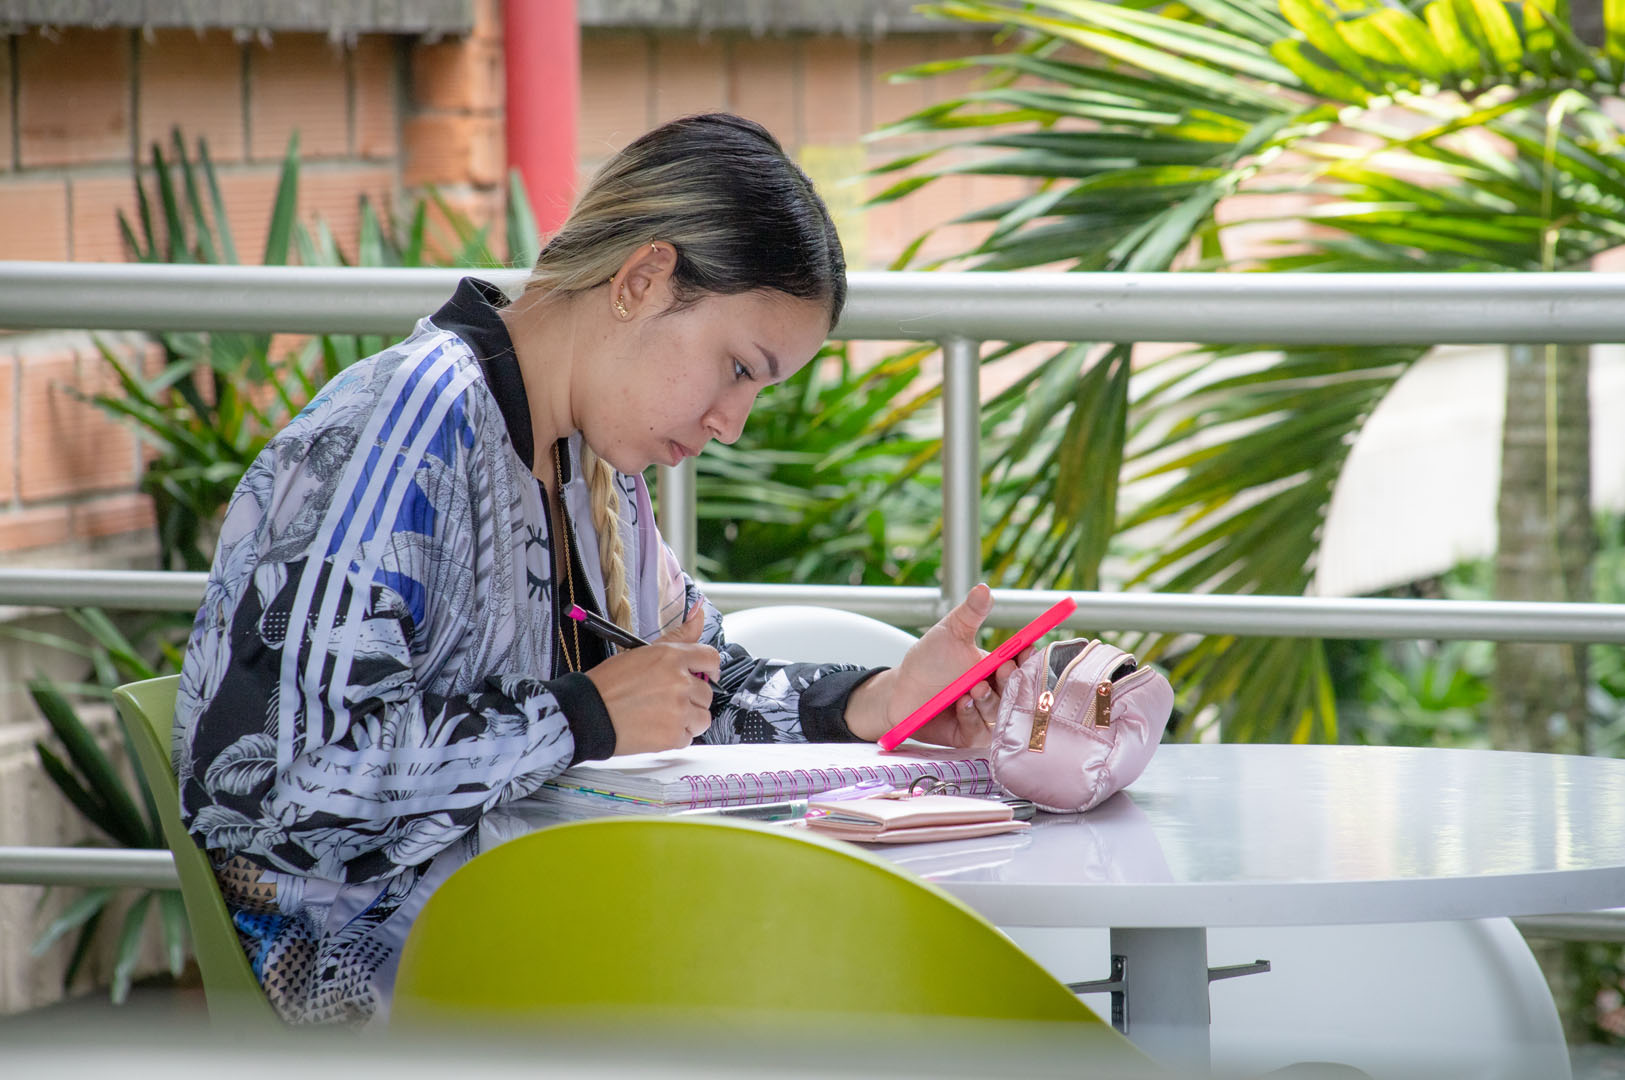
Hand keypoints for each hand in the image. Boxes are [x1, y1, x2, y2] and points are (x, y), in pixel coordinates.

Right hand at [585, 602, 717, 754]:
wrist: (587, 713)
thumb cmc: (608, 684)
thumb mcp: (642, 652)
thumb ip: (677, 637)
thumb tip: (699, 613)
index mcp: (672, 657)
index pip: (711, 658)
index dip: (708, 669)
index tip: (703, 676)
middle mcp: (680, 682)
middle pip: (707, 693)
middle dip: (692, 698)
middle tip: (667, 701)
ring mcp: (679, 710)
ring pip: (703, 718)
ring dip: (688, 719)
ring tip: (662, 717)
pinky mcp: (673, 736)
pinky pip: (688, 737)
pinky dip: (675, 737)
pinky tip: (655, 729)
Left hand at [845, 584, 1031, 747]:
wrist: (901, 692)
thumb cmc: (928, 661)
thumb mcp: (949, 633)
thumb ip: (969, 614)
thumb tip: (984, 588)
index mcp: (996, 666)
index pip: (1022, 663)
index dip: (1028, 658)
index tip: (1027, 649)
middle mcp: (995, 691)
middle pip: (1017, 689)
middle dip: (1010, 679)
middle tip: (1002, 668)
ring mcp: (985, 715)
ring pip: (1001, 711)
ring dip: (989, 699)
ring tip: (973, 689)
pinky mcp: (971, 735)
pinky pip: (981, 730)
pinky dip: (972, 717)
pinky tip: (960, 705)